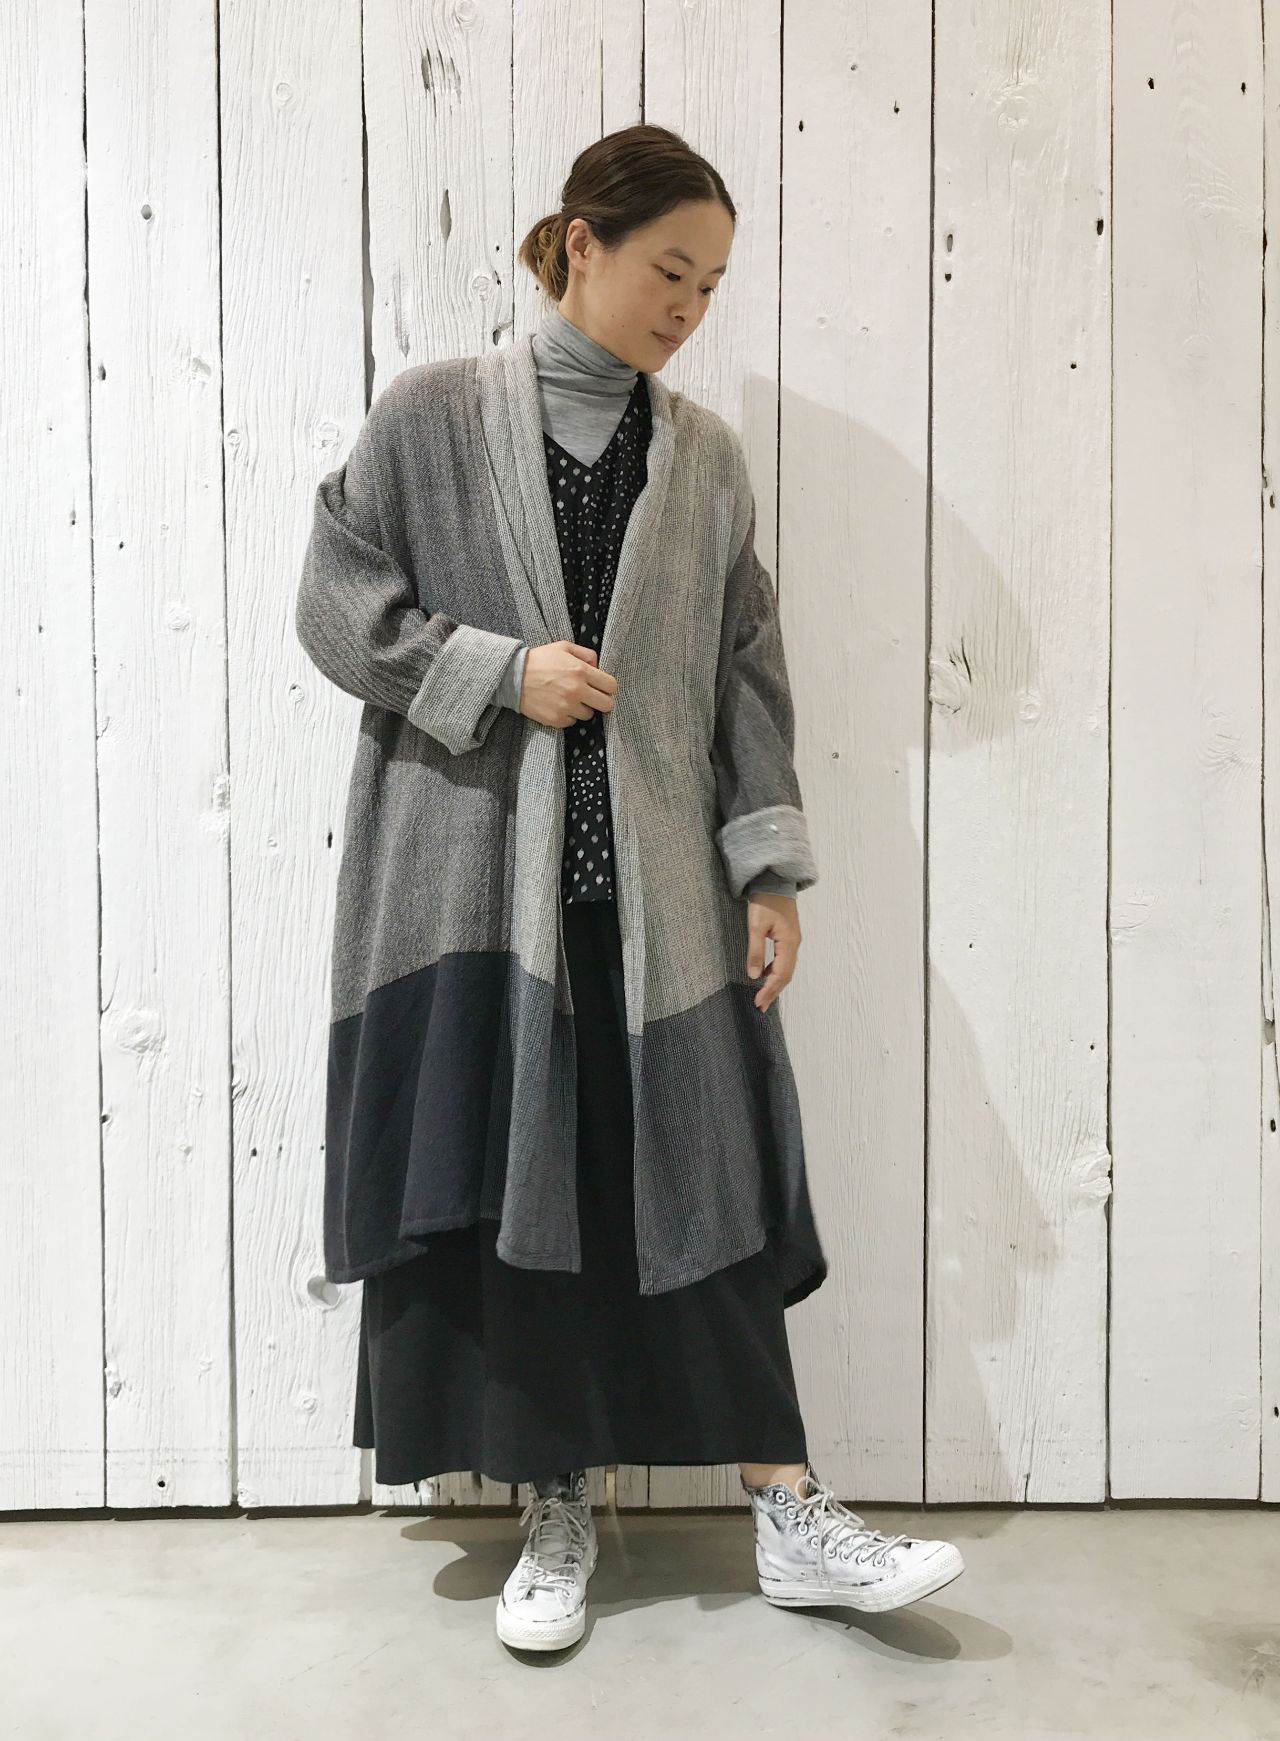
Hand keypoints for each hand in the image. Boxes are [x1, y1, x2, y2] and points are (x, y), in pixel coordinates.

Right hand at [520, 640, 617, 728]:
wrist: (513, 676)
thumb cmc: (539, 660)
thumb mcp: (563, 647)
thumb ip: (586, 654)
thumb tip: (598, 666)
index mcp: (581, 671)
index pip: (611, 686)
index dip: (607, 686)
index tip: (601, 687)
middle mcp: (577, 691)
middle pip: (607, 705)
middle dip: (601, 700)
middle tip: (591, 697)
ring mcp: (567, 707)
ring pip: (589, 715)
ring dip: (582, 708)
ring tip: (569, 699)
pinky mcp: (556, 719)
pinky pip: (572, 722)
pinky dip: (568, 716)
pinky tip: (558, 705)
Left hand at [747, 892, 799, 1011]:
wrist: (775, 881)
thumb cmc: (764, 901)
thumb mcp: (756, 926)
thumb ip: (755, 951)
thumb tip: (754, 976)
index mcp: (788, 943)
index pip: (780, 974)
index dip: (769, 990)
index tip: (758, 1003)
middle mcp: (794, 944)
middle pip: (786, 975)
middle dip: (773, 991)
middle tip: (760, 1006)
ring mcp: (793, 940)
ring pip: (786, 968)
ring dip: (775, 983)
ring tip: (762, 995)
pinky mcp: (789, 936)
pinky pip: (785, 960)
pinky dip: (776, 971)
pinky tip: (765, 974)